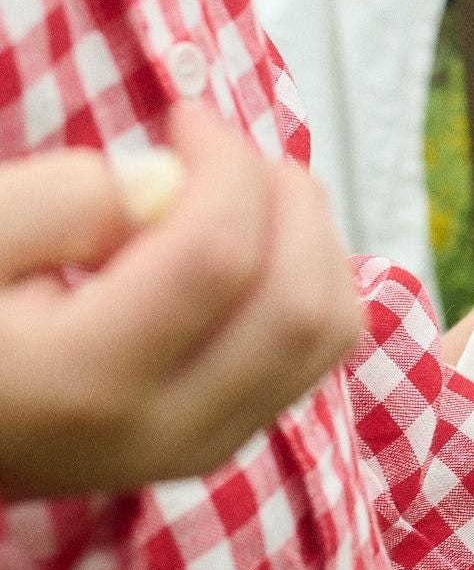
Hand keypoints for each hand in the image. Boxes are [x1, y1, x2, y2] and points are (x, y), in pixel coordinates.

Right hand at [0, 106, 364, 496]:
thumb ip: (51, 202)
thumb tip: (160, 184)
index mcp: (83, 380)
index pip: (219, 256)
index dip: (224, 162)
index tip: (184, 120)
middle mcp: (160, 432)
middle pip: (300, 305)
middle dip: (286, 198)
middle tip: (220, 152)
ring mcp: (198, 449)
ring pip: (326, 335)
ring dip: (308, 238)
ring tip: (235, 193)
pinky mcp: (216, 443)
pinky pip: (310, 358)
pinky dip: (303, 281)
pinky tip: (242, 245)